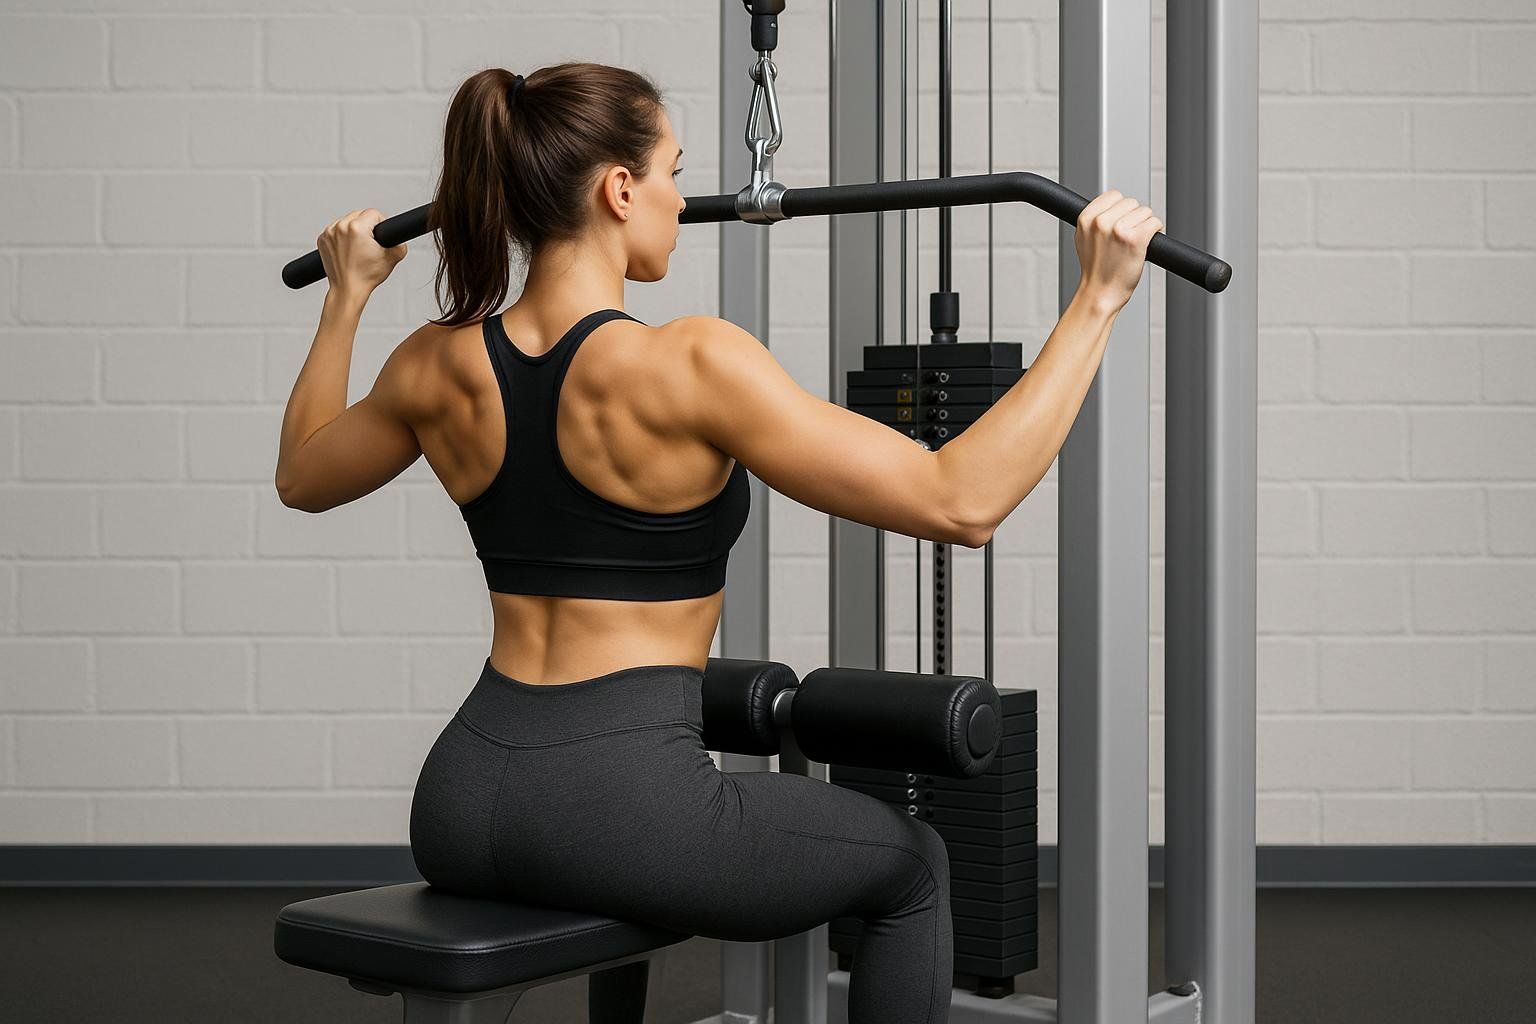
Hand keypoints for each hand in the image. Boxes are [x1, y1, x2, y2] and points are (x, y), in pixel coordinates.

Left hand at [316, 208, 406, 299]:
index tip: (379, 236)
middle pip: (359, 214)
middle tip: (369, 244)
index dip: (381, 223)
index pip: (374, 213)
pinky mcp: (322, 239)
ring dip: (353, 230)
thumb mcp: (392, 258)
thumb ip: (400, 242)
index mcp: (356, 228)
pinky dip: (342, 237)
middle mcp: (340, 227)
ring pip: (347, 221)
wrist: (348, 288)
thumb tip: (399, 235)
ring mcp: (329, 233)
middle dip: (366, 226)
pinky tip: (348, 249)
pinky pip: (336, 230)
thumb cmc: (366, 276)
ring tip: (358, 247)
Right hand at [1073, 189, 1163, 313]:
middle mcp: (1101, 221)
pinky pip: (1154, 223)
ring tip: (1134, 243)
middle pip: (1131, 202)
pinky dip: (1155, 231)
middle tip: (1127, 237)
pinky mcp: (1135, 239)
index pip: (1113, 195)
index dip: (1121, 209)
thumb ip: (1094, 220)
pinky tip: (1146, 243)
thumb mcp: (1083, 240)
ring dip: (1144, 225)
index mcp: (1086, 218)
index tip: (1121, 222)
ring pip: (1145, 212)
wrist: (1100, 293)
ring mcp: (1118, 229)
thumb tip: (1111, 207)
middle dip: (1133, 217)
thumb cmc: (1095, 271)